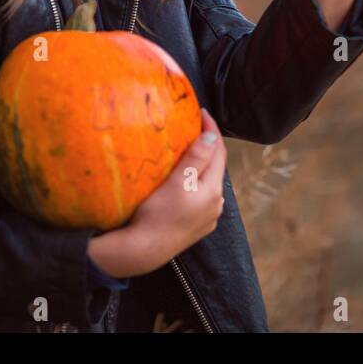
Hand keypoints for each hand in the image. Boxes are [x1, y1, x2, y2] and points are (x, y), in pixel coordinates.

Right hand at [87, 108, 225, 277]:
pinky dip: (198, 182)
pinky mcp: (198, 226)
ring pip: (209, 181)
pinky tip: (186, 179)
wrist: (143, 251)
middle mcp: (216, 204)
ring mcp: (208, 217)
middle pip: (216, 166)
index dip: (212, 130)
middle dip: (208, 145)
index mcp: (213, 190)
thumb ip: (196, 159)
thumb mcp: (176, 183)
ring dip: (203, 164)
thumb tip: (211, 137)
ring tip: (189, 148)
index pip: (218, 151)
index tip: (201, 112)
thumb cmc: (156, 215)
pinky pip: (202, 196)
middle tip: (194, 125)